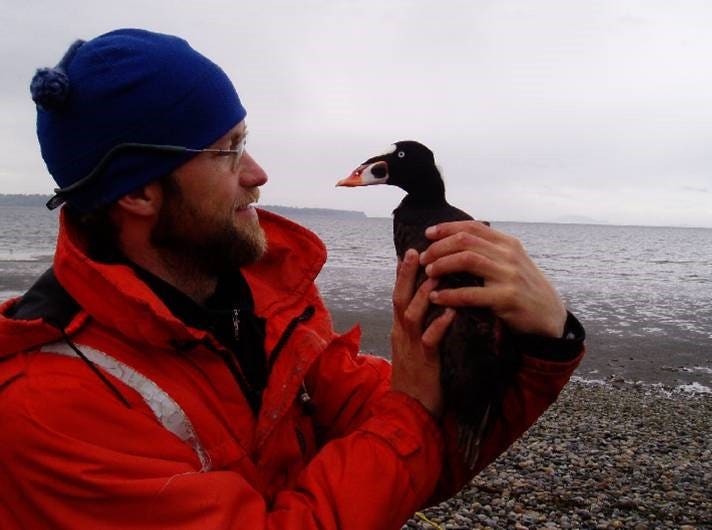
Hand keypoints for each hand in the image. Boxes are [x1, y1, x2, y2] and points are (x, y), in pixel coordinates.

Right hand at [390, 249, 455, 418]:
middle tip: (414, 251)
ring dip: (423, 294)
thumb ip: (419, 328)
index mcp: (399, 330)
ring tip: (436, 274)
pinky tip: (451, 312)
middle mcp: (401, 335)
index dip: (402, 275)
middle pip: (399, 299)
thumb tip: (431, 308)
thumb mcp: (413, 349)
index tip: (409, 252)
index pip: (398, 296)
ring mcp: (410, 348)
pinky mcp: (423, 362)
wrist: (409, 412)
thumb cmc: (417, 380)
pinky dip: (440, 324)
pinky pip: (430, 339)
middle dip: (406, 275)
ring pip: (412, 314)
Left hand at [419, 221, 566, 337]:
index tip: (428, 234)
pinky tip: (436, 297)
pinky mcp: (507, 298)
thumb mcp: (512, 263)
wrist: (549, 316)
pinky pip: (471, 293)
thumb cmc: (524, 288)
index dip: (447, 228)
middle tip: (423, 258)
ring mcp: (509, 275)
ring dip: (442, 265)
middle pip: (465, 241)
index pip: (472, 227)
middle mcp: (509, 255)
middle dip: (439, 248)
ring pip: (467, 260)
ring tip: (429, 273)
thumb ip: (491, 251)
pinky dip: (449, 294)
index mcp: (508, 243)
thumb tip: (456, 240)